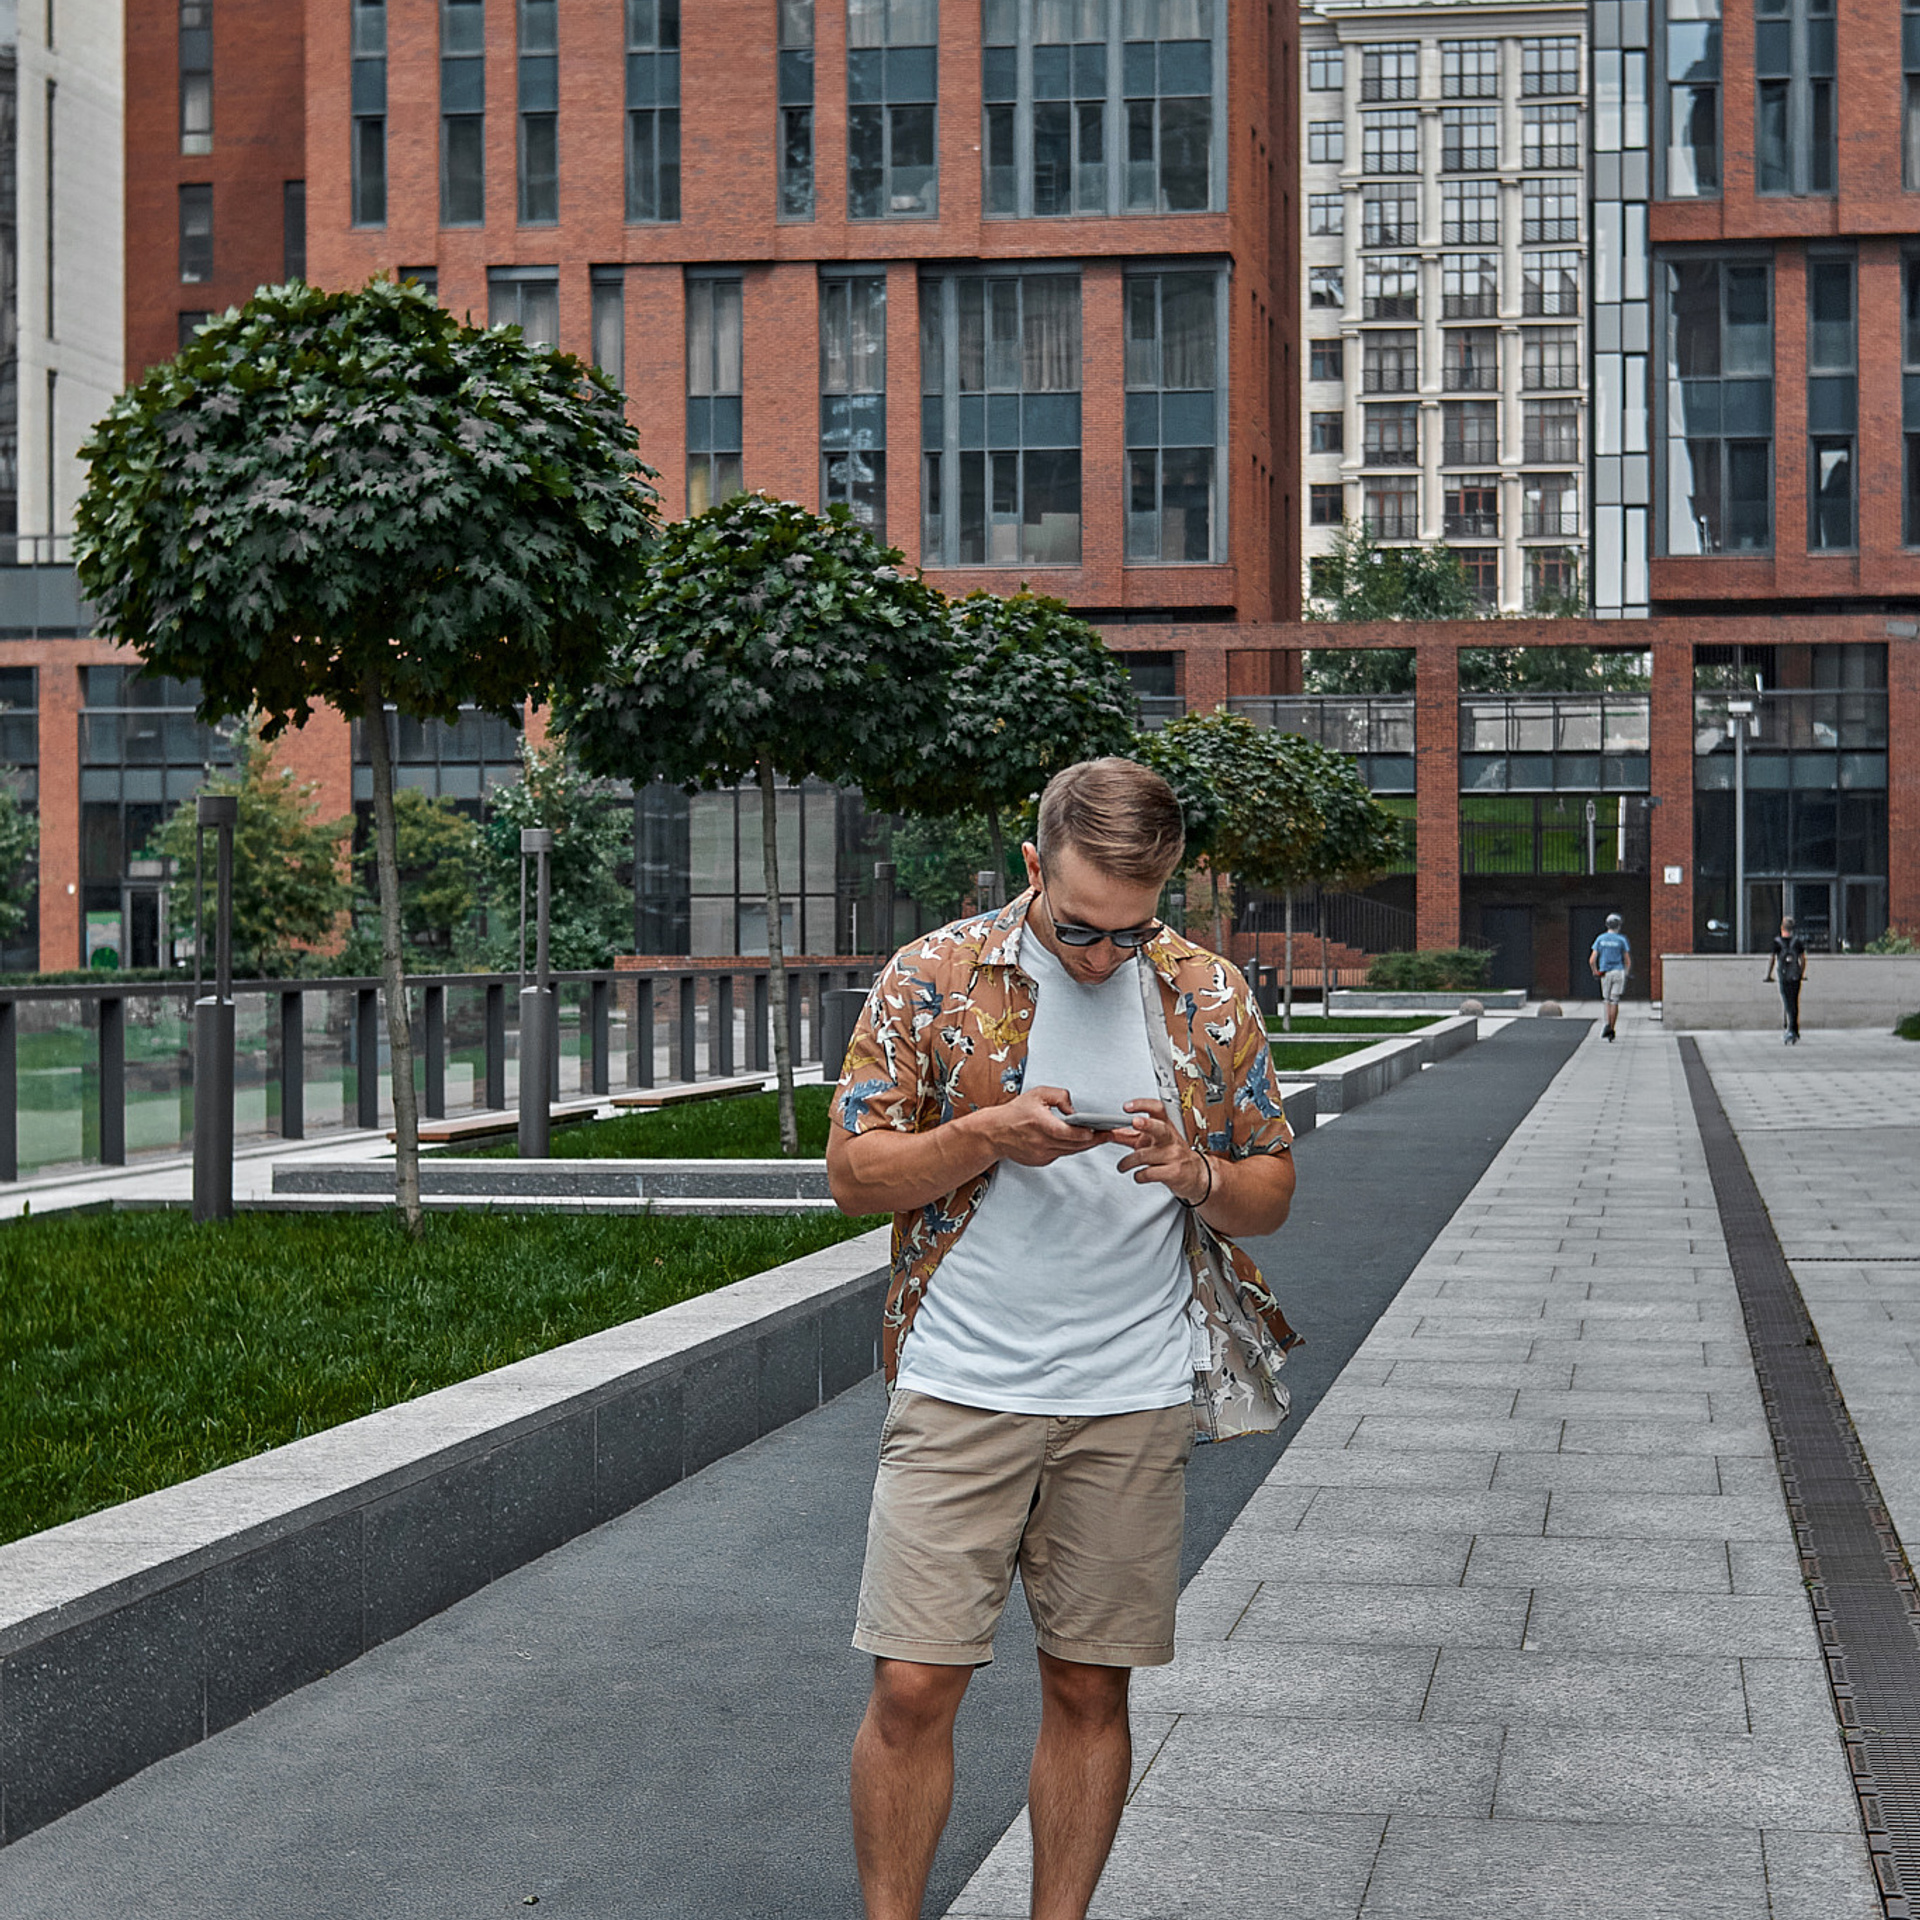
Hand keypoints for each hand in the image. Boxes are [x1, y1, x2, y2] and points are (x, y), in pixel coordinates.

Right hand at [983, 1086, 1109, 1167]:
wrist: (994, 1133)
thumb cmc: (1014, 1113)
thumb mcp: (1037, 1094)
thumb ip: (1059, 1096)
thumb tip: (1074, 1109)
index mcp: (1041, 1125)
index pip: (1070, 1133)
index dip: (1088, 1134)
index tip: (1102, 1130)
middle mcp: (1042, 1142)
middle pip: (1075, 1144)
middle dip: (1095, 1139)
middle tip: (1111, 1134)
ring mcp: (1042, 1154)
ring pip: (1071, 1151)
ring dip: (1086, 1145)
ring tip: (1101, 1137)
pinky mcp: (1041, 1161)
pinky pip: (1061, 1154)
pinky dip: (1071, 1148)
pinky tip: (1080, 1141)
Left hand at [1112, 1098, 1210, 1205]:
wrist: (1196, 1174)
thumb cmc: (1172, 1154)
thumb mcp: (1153, 1141)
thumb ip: (1131, 1136)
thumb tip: (1108, 1132)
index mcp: (1165, 1127)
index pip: (1157, 1109)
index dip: (1143, 1105)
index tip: (1128, 1106)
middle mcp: (1170, 1139)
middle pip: (1159, 1128)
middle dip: (1147, 1124)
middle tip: (1135, 1121)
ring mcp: (1173, 1155)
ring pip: (1144, 1156)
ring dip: (1127, 1162)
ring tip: (1122, 1166)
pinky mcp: (1173, 1172)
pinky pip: (1148, 1173)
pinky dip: (1138, 1176)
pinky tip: (1138, 1175)